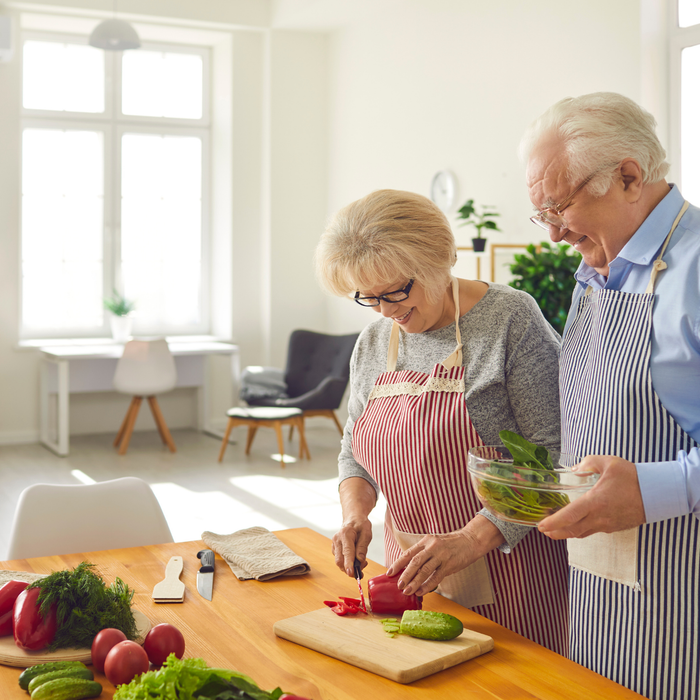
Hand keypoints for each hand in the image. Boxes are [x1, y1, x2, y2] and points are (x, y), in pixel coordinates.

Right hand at [332, 518, 371, 576]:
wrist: (353, 519)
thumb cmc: (361, 525)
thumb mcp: (366, 533)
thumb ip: (363, 547)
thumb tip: (360, 560)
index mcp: (345, 534)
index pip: (347, 552)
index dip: (349, 564)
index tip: (351, 573)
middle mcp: (337, 540)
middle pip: (340, 560)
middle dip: (349, 569)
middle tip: (361, 571)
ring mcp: (334, 544)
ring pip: (339, 562)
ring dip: (349, 567)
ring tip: (361, 563)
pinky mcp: (335, 549)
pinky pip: (340, 560)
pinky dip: (347, 564)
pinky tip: (355, 559)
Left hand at [385, 516, 503, 596]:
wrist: (470, 540)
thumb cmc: (451, 544)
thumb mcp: (434, 543)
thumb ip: (423, 553)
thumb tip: (409, 567)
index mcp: (426, 541)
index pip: (408, 553)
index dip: (398, 564)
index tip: (389, 573)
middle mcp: (432, 547)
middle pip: (414, 562)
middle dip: (404, 575)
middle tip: (398, 585)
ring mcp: (441, 555)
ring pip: (424, 570)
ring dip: (414, 582)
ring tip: (407, 591)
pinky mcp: (449, 564)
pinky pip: (436, 577)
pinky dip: (427, 585)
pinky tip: (421, 591)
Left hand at [538, 455, 645, 538]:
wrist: (658, 494)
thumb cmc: (633, 478)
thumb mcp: (609, 463)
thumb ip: (588, 462)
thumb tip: (575, 469)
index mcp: (595, 502)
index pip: (569, 516)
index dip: (553, 523)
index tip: (541, 526)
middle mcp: (600, 517)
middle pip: (572, 530)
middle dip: (555, 532)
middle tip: (544, 531)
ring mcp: (607, 524)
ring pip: (583, 533)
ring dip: (568, 533)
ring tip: (556, 530)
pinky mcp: (615, 527)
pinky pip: (594, 530)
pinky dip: (582, 530)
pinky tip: (578, 524)